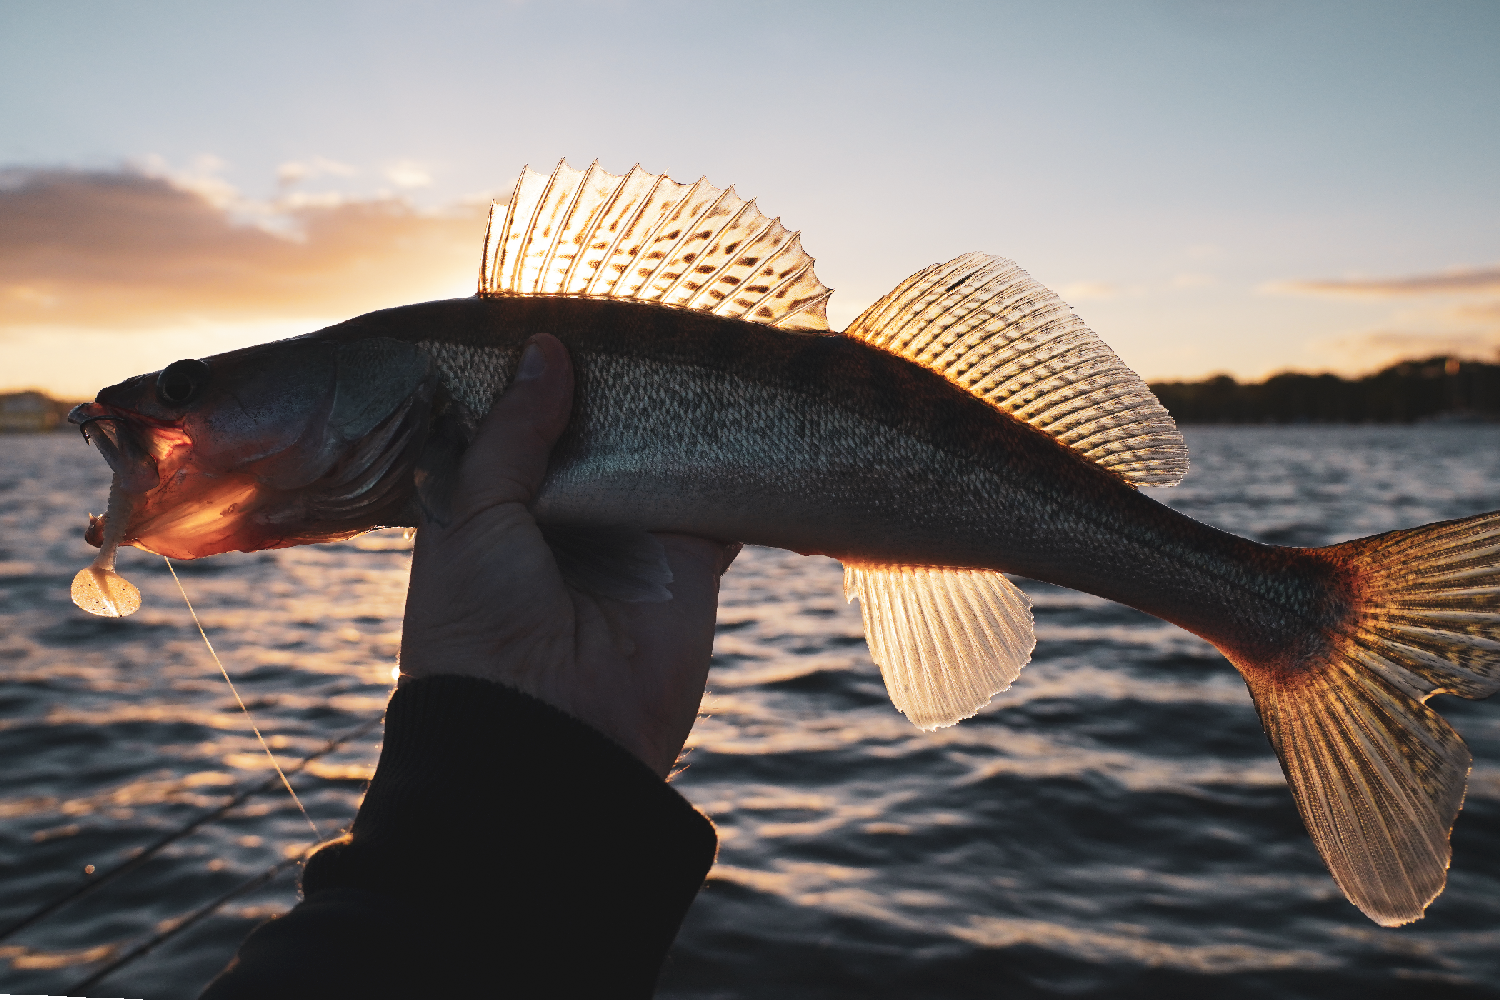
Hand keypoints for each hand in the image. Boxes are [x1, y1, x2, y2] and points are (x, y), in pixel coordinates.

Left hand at [398, 333, 738, 776]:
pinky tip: (738, 392)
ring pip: (655, 453)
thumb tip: (547, 350)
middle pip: (591, 431)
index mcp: (491, 509)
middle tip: (631, 304)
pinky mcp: (691, 556)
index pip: (515, 425)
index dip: (533, 376)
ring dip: (669, 409)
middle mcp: (562, 518)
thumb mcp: (472, 516)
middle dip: (607, 383)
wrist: (554, 736)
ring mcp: (630, 536)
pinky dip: (729, 454)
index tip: (554, 309)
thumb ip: (512, 434)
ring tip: (685, 326)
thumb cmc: (481, 628)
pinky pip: (716, 494)